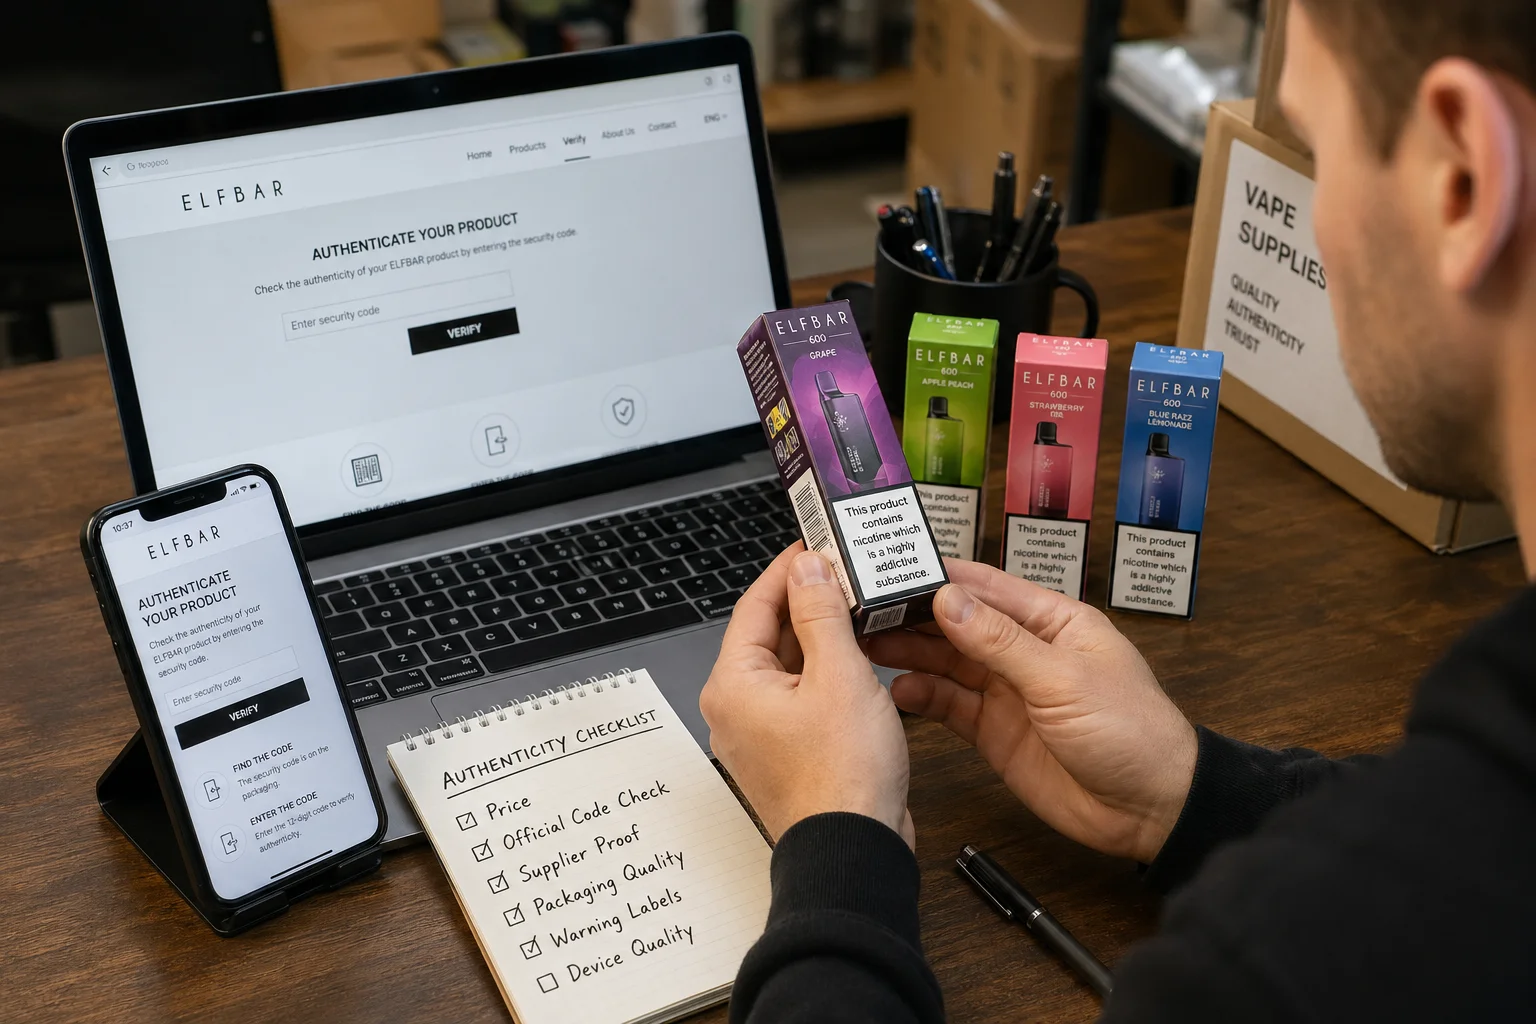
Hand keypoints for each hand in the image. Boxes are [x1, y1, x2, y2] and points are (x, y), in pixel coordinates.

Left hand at [701, 545, 913, 846]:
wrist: (852, 852)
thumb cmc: (841, 778)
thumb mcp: (839, 675)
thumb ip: (821, 614)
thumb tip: (807, 568)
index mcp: (733, 683)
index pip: (754, 604)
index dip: (788, 570)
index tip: (815, 546)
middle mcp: (735, 708)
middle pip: (768, 634)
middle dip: (808, 602)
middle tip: (846, 573)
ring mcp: (758, 734)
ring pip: (787, 666)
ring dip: (821, 638)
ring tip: (859, 610)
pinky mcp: (785, 752)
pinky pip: (800, 697)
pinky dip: (826, 674)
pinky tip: (859, 661)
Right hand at [864, 560, 1195, 863]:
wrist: (1151, 811)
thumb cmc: (1132, 733)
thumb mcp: (1063, 679)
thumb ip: (1001, 642)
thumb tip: (949, 599)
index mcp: (1053, 622)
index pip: (986, 587)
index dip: (939, 577)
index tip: (891, 569)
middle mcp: (1026, 651)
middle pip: (959, 623)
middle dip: (913, 615)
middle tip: (864, 609)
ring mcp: (1009, 692)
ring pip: (948, 663)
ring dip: (910, 654)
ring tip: (866, 644)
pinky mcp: (995, 732)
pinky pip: (951, 706)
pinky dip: (923, 697)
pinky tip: (899, 691)